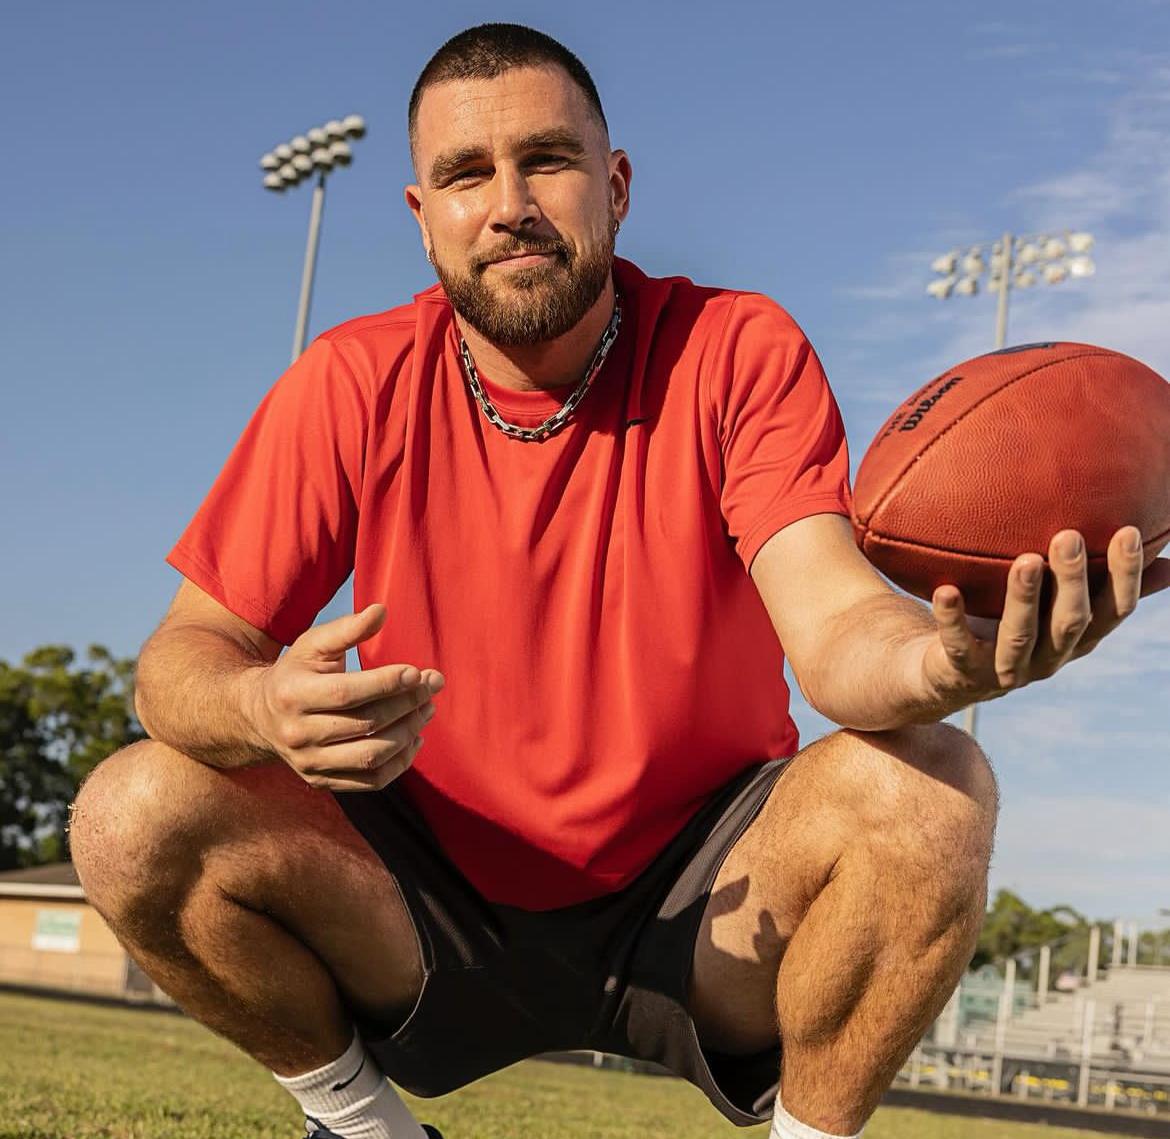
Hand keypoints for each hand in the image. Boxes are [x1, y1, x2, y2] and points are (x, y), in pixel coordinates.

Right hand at [247, 604, 443, 791]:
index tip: (417, 672)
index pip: (347, 693)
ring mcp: (309, 763)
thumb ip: (347, 628)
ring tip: (427, 709)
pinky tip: (414, 739)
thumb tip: (381, 611)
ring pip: (371, 756)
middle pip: (365, 724)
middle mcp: (297, 733)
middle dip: (407, 704)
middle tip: (433, 685)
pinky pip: (370, 781)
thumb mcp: (313, 644)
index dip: (386, 683)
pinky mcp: (321, 781)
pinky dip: (399, 763)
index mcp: (292, 694)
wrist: (259, 716)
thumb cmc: (296, 672)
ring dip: (408, 733)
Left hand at [921, 526, 1169, 711]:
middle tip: (1068, 536)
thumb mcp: (1053, 602)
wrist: (949, 672)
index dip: (1123, 576)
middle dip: (1072, 581)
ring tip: (1025, 561)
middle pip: (1069, 622)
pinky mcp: (963, 670)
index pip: (1112, 610)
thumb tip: (1164, 555)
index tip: (1127, 532)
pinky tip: (946, 591)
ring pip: (1020, 635)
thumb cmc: (1007, 621)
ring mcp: (1006, 668)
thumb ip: (1096, 580)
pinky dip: (952, 618)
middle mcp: (1048, 658)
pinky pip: (958, 644)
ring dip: (1024, 598)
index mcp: (1075, 637)